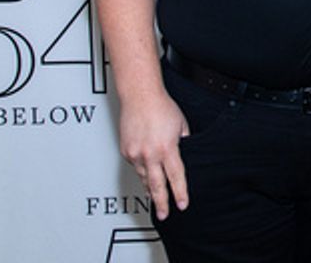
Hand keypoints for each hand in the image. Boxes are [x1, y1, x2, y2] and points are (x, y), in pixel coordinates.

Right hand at [118, 90, 190, 219]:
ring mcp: (135, 153)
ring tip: (155, 200)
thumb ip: (183, 142)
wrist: (140, 96)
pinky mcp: (126, 151)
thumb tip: (184, 155)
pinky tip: (147, 172)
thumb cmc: (161, 107)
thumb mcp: (181, 125)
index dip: (179, 193)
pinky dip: (142, 170)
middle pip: (156, 185)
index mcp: (166, 148)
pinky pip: (136, 166)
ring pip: (144, 177)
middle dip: (161, 202)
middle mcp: (149, 153)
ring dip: (150, 188)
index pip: (175, 177)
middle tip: (163, 215)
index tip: (182, 204)